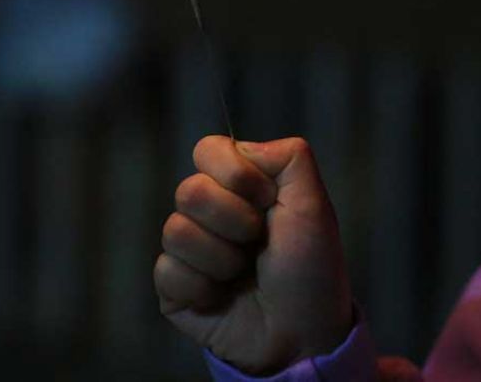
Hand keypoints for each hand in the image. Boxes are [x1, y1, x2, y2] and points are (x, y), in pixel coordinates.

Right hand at [154, 135, 353, 374]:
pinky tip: (224, 297)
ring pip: (175, 229)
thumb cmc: (311, 268)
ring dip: (222, 257)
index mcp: (241, 186)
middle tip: (259, 242)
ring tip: (245, 273)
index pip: (208, 150)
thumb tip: (242, 146)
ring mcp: (189, 249)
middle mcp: (211, 212)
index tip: (267, 200)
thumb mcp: (314, 204)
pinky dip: (203, 287)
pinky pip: (166, 270)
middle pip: (189, 189)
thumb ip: (288, 157)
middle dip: (233, 220)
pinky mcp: (173, 287)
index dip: (235, 174)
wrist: (303, 332)